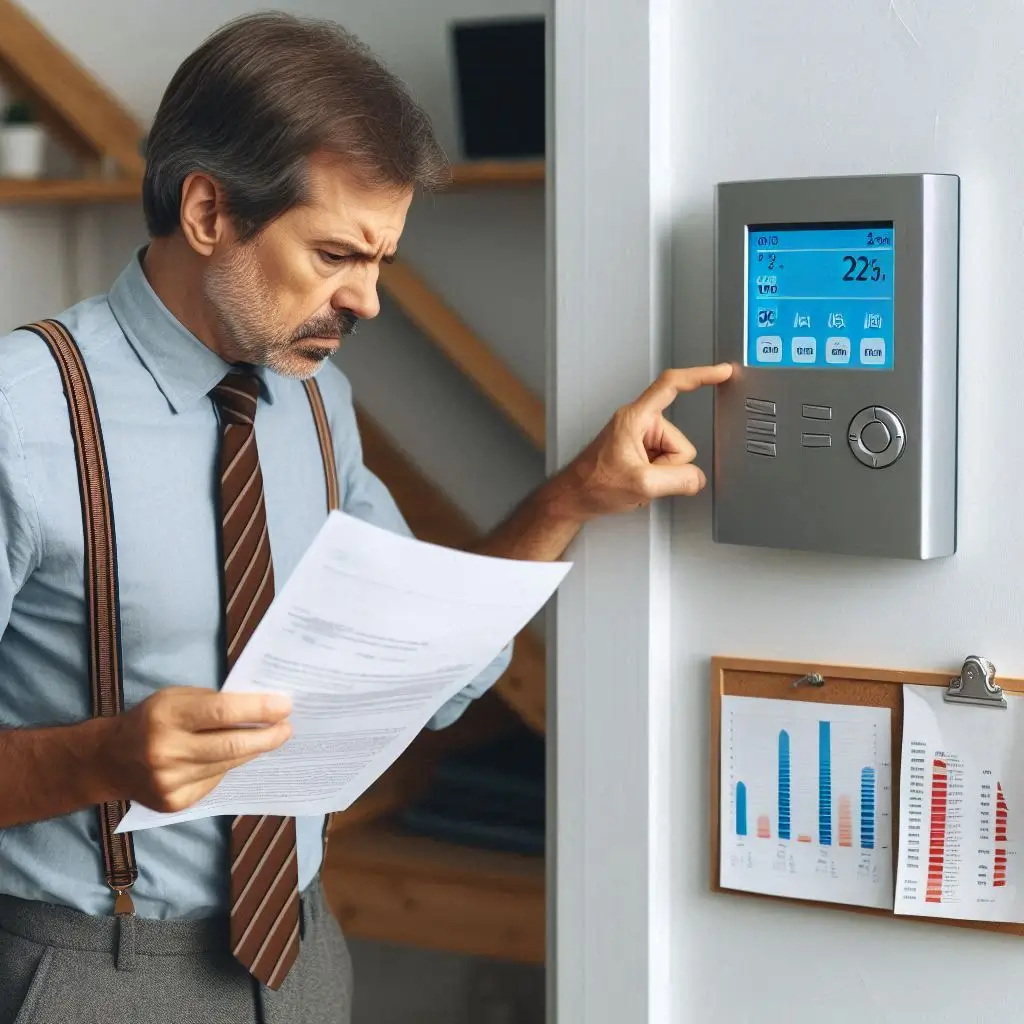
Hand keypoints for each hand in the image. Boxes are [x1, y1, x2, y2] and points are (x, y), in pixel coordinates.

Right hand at [101, 687, 292, 812]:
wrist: (108, 759)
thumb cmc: (151, 719)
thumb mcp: (175, 698)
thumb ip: (213, 702)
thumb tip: (261, 709)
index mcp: (165, 716)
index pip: (222, 712)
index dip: (258, 709)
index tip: (285, 706)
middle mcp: (165, 751)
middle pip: (231, 745)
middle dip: (267, 735)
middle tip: (287, 727)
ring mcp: (169, 782)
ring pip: (227, 765)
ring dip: (253, 750)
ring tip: (270, 737)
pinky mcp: (174, 803)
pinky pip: (215, 781)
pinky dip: (228, 767)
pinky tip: (233, 756)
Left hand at [557, 364, 732, 517]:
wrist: (575, 498)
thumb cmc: (593, 484)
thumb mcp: (641, 485)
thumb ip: (677, 480)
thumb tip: (697, 478)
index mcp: (636, 418)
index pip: (672, 386)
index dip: (700, 376)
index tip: (722, 371)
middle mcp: (639, 423)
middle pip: (680, 444)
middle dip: (668, 466)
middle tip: (643, 476)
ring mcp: (640, 438)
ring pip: (674, 458)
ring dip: (660, 474)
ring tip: (636, 480)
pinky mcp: (640, 451)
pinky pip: (665, 465)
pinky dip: (656, 477)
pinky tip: (638, 482)